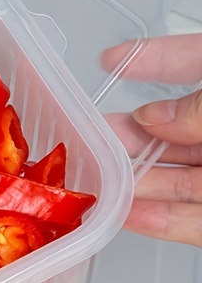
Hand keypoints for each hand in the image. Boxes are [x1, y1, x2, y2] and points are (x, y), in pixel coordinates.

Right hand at [102, 33, 201, 246]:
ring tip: (95, 178)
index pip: (200, 62)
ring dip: (136, 179)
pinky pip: (198, 223)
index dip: (157, 58)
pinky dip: (162, 221)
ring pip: (182, 178)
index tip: (112, 60)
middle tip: (92, 135)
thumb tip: (157, 117)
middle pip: (181, 128)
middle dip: (133, 132)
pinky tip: (127, 215)